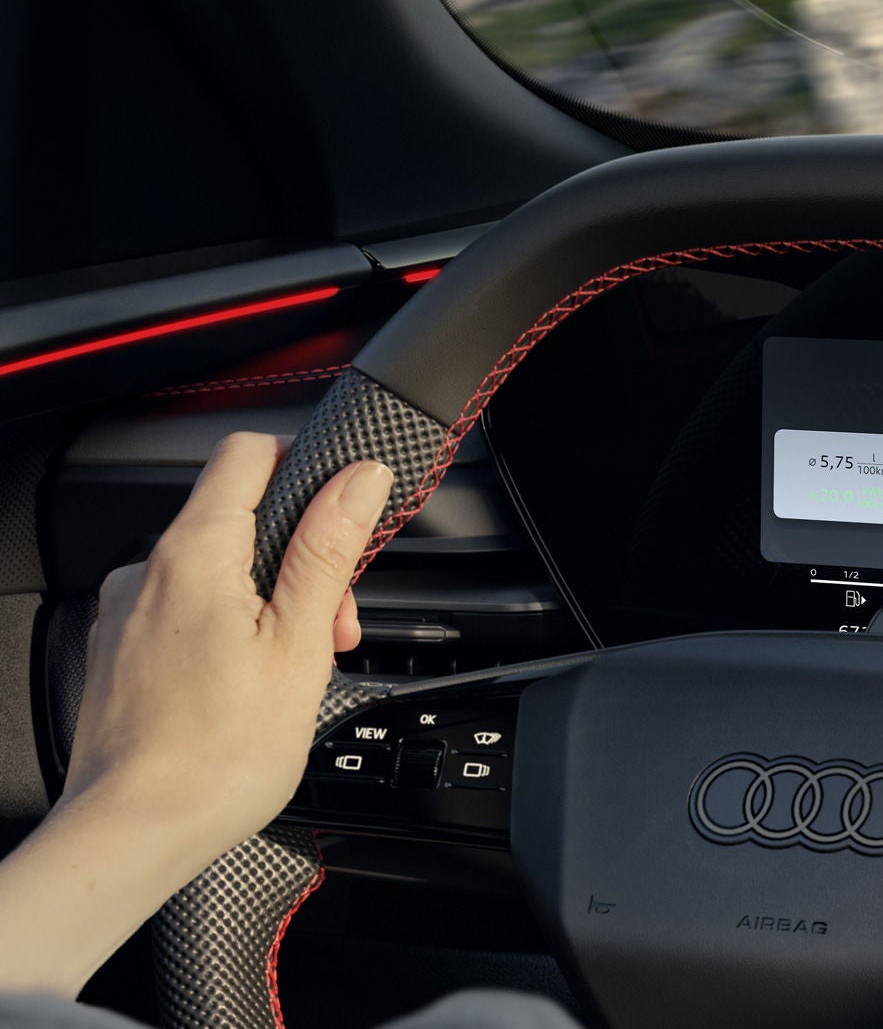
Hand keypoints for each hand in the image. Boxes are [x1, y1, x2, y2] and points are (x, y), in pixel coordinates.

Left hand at [0, 432, 391, 995]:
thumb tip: (356, 478)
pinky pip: (189, 610)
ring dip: (270, 602)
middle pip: (243, 519)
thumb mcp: (300, 645)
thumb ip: (327, 550)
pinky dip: (230, 632)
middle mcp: (148, 571)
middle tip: (331, 627)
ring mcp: (129, 611)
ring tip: (291, 671)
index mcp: (194, 554)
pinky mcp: (123, 649)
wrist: (136, 833)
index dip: (306, 470)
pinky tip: (249, 687)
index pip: (249, 452)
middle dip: (301, 561)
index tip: (342, 518)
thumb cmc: (216, 757)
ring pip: (219, 570)